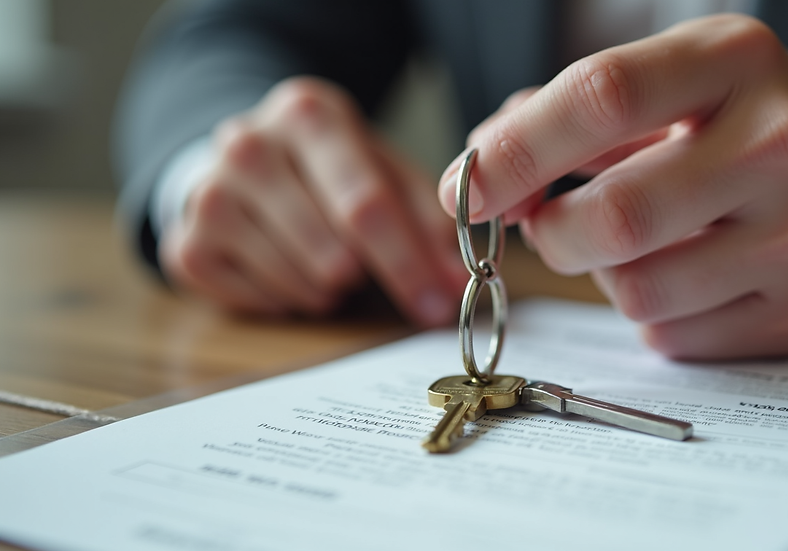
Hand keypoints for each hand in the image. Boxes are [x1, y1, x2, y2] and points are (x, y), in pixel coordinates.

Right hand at [160, 77, 465, 324]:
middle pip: (332, 250)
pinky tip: (289, 270)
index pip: (366, 203)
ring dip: (328, 289)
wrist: (246, 160)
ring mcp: (207, 194)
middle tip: (373, 273)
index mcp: (308, 113)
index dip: (408, 263)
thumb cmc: (329, 169)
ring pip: (297, 281)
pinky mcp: (185, 245)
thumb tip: (461, 282)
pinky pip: (257, 303)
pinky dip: (288, 300)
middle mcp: (246, 144)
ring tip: (327, 261)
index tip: (438, 303)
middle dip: (371, 280)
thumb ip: (428, 223)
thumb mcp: (384, 171)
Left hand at [439, 15, 787, 358]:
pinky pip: (674, 333)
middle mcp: (782, 144)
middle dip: (553, 234)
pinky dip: (654, 311)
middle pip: (617, 215)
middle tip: (548, 226)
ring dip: (606, 276)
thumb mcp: (661, 86)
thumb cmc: (726, 126)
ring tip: (641, 243)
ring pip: (638, 290)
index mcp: (735, 60)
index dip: (516, 151)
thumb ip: (559, 118)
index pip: (603, 97)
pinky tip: (690, 273)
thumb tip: (477, 180)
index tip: (466, 189)